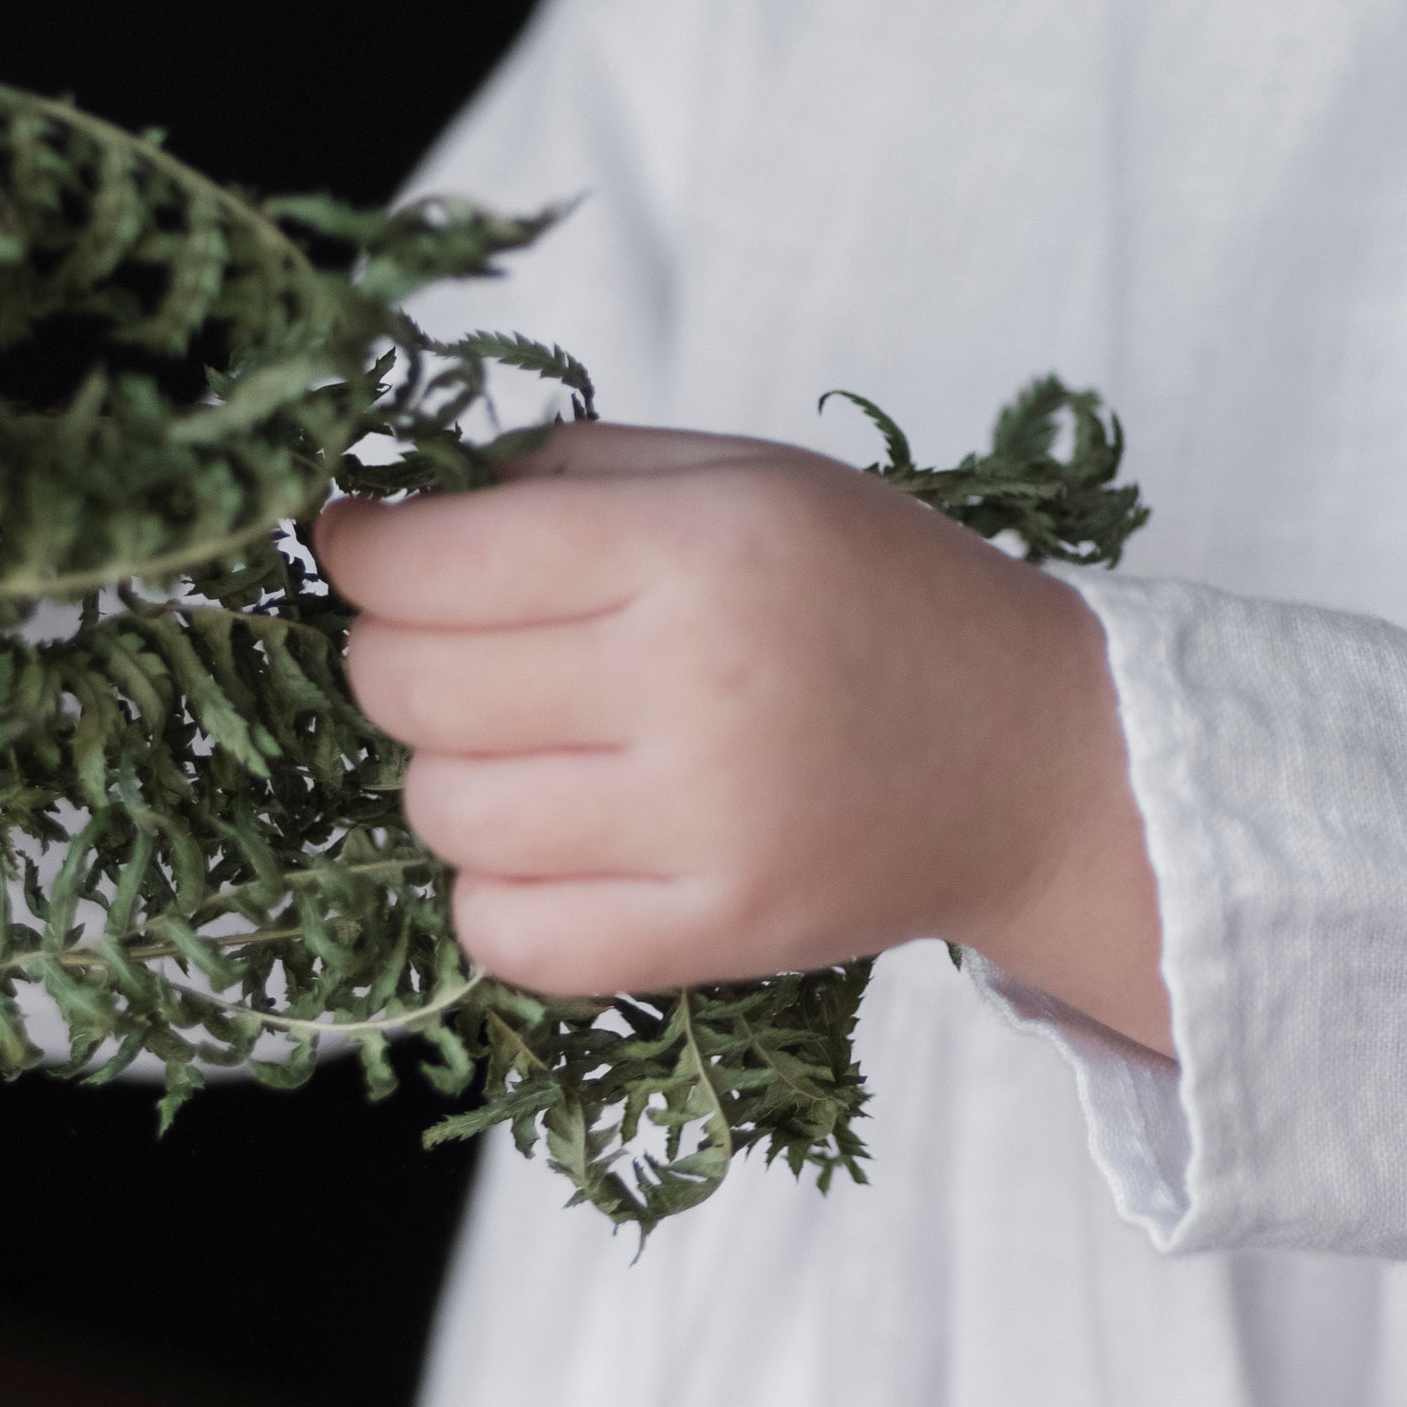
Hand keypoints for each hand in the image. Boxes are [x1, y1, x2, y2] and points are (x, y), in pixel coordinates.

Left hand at [315, 427, 1170, 1050]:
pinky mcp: (716, 935)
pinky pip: (505, 934)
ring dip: (451, 770)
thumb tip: (398, 508)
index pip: (435, 560)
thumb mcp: (756, 478)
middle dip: (397, 652)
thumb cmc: (887, 597)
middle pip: (414, 685)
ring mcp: (706, 826)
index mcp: (706, 547)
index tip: (366, 543)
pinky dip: (495, 890)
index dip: (363, 547)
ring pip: (443, 809)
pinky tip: (554, 838)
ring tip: (530, 740)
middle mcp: (700, 686)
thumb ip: (579, 471)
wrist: (1043, 760)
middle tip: (456, 640)